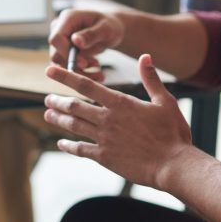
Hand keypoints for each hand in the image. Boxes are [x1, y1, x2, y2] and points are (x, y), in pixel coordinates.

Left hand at [43, 54, 191, 190]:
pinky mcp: (105, 158)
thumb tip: (145, 56)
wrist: (173, 165)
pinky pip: (81, 150)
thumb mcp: (165, 101)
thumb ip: (151, 78)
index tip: (50, 70)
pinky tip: (61, 143)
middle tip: (47, 98)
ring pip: (74, 126)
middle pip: (74, 106)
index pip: (86, 85)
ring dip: (59, 119)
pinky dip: (69, 146)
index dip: (65, 76)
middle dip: (58, 101)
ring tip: (48, 114)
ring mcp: (104, 139)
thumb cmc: (172, 133)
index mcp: (119, 103)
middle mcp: (107, 119)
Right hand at [48, 9, 124, 80]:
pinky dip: (80, 74)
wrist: (108, 31)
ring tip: (98, 71)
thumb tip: (75, 41)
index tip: (84, 63)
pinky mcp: (62, 51)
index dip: (66, 53)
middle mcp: (59, 29)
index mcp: (68, 18)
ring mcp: (59, 41)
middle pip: (56, 54)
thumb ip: (91, 34)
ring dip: (79, 72)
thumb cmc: (109, 26)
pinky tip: (95, 74)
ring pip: (60, 64)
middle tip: (96, 66)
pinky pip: (65, 67)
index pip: (56, 39)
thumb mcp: (106, 29)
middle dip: (75, 65)